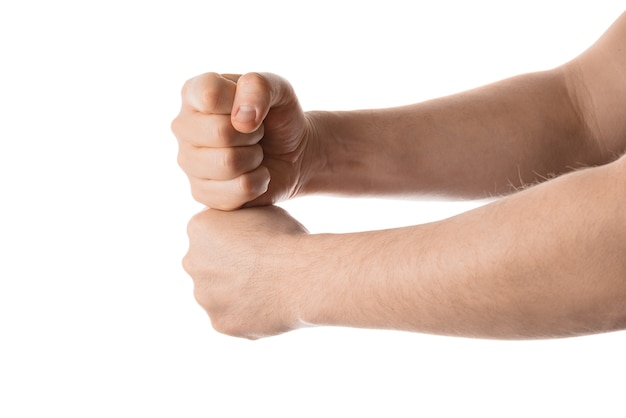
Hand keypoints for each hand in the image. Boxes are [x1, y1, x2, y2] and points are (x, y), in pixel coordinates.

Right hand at [171, 72, 315, 209]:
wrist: (292, 154)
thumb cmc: (278, 116)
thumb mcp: (279, 88)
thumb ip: (259, 87)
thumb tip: (241, 119)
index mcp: (194, 92)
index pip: (210, 94)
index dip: (241, 102)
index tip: (251, 108)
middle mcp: (183, 126)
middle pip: (220, 133)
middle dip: (253, 134)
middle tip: (257, 133)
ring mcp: (188, 162)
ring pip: (228, 164)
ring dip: (255, 158)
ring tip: (255, 152)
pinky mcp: (201, 193)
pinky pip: (239, 191)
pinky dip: (259, 182)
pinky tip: (255, 174)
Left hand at [183, 205, 308, 338]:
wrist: (303, 277)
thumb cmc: (287, 238)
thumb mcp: (260, 209)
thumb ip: (238, 216)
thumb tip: (238, 224)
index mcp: (199, 228)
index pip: (212, 233)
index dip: (239, 238)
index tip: (259, 241)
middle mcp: (192, 262)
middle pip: (209, 265)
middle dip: (231, 266)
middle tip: (264, 267)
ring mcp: (204, 296)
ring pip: (219, 294)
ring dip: (239, 292)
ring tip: (270, 288)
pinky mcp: (219, 323)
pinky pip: (233, 317)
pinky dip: (249, 314)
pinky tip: (270, 306)